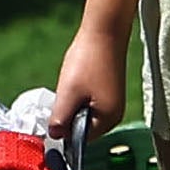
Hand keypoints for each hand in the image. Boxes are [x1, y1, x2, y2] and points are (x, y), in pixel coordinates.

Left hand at [50, 24, 126, 140]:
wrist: (104, 30)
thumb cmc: (88, 60)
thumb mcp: (67, 94)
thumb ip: (59, 120)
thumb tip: (54, 136)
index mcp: (108, 120)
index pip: (80, 139)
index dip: (64, 130)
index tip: (54, 113)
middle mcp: (115, 115)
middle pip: (82, 127)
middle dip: (68, 115)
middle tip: (64, 93)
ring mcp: (114, 102)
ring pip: (84, 113)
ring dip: (72, 103)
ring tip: (72, 82)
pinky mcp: (110, 91)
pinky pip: (89, 101)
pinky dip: (79, 94)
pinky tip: (77, 78)